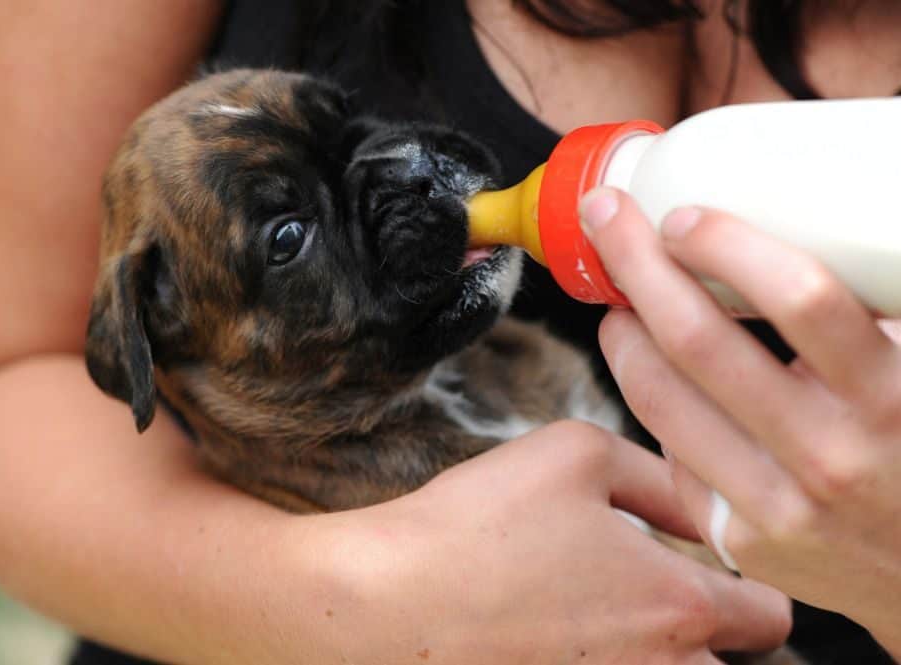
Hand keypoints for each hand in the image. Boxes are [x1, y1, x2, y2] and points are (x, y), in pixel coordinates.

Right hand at [297, 421, 789, 663]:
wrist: (386, 606)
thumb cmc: (478, 524)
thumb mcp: (574, 453)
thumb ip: (659, 472)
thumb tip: (700, 500)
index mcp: (678, 604)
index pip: (770, 617)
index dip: (747, 587)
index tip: (710, 573)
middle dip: (705, 631)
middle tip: (644, 596)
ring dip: (658, 651)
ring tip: (595, 619)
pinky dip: (608, 664)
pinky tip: (559, 640)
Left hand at [581, 187, 900, 653]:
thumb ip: (861, 319)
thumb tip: (780, 234)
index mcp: (889, 394)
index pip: (800, 298)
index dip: (727, 244)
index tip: (685, 216)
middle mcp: (829, 453)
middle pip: (698, 341)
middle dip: (637, 265)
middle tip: (609, 221)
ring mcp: (777, 505)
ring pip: (660, 398)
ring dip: (623, 335)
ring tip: (617, 302)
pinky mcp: (739, 540)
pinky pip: (671, 451)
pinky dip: (654, 400)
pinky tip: (652, 374)